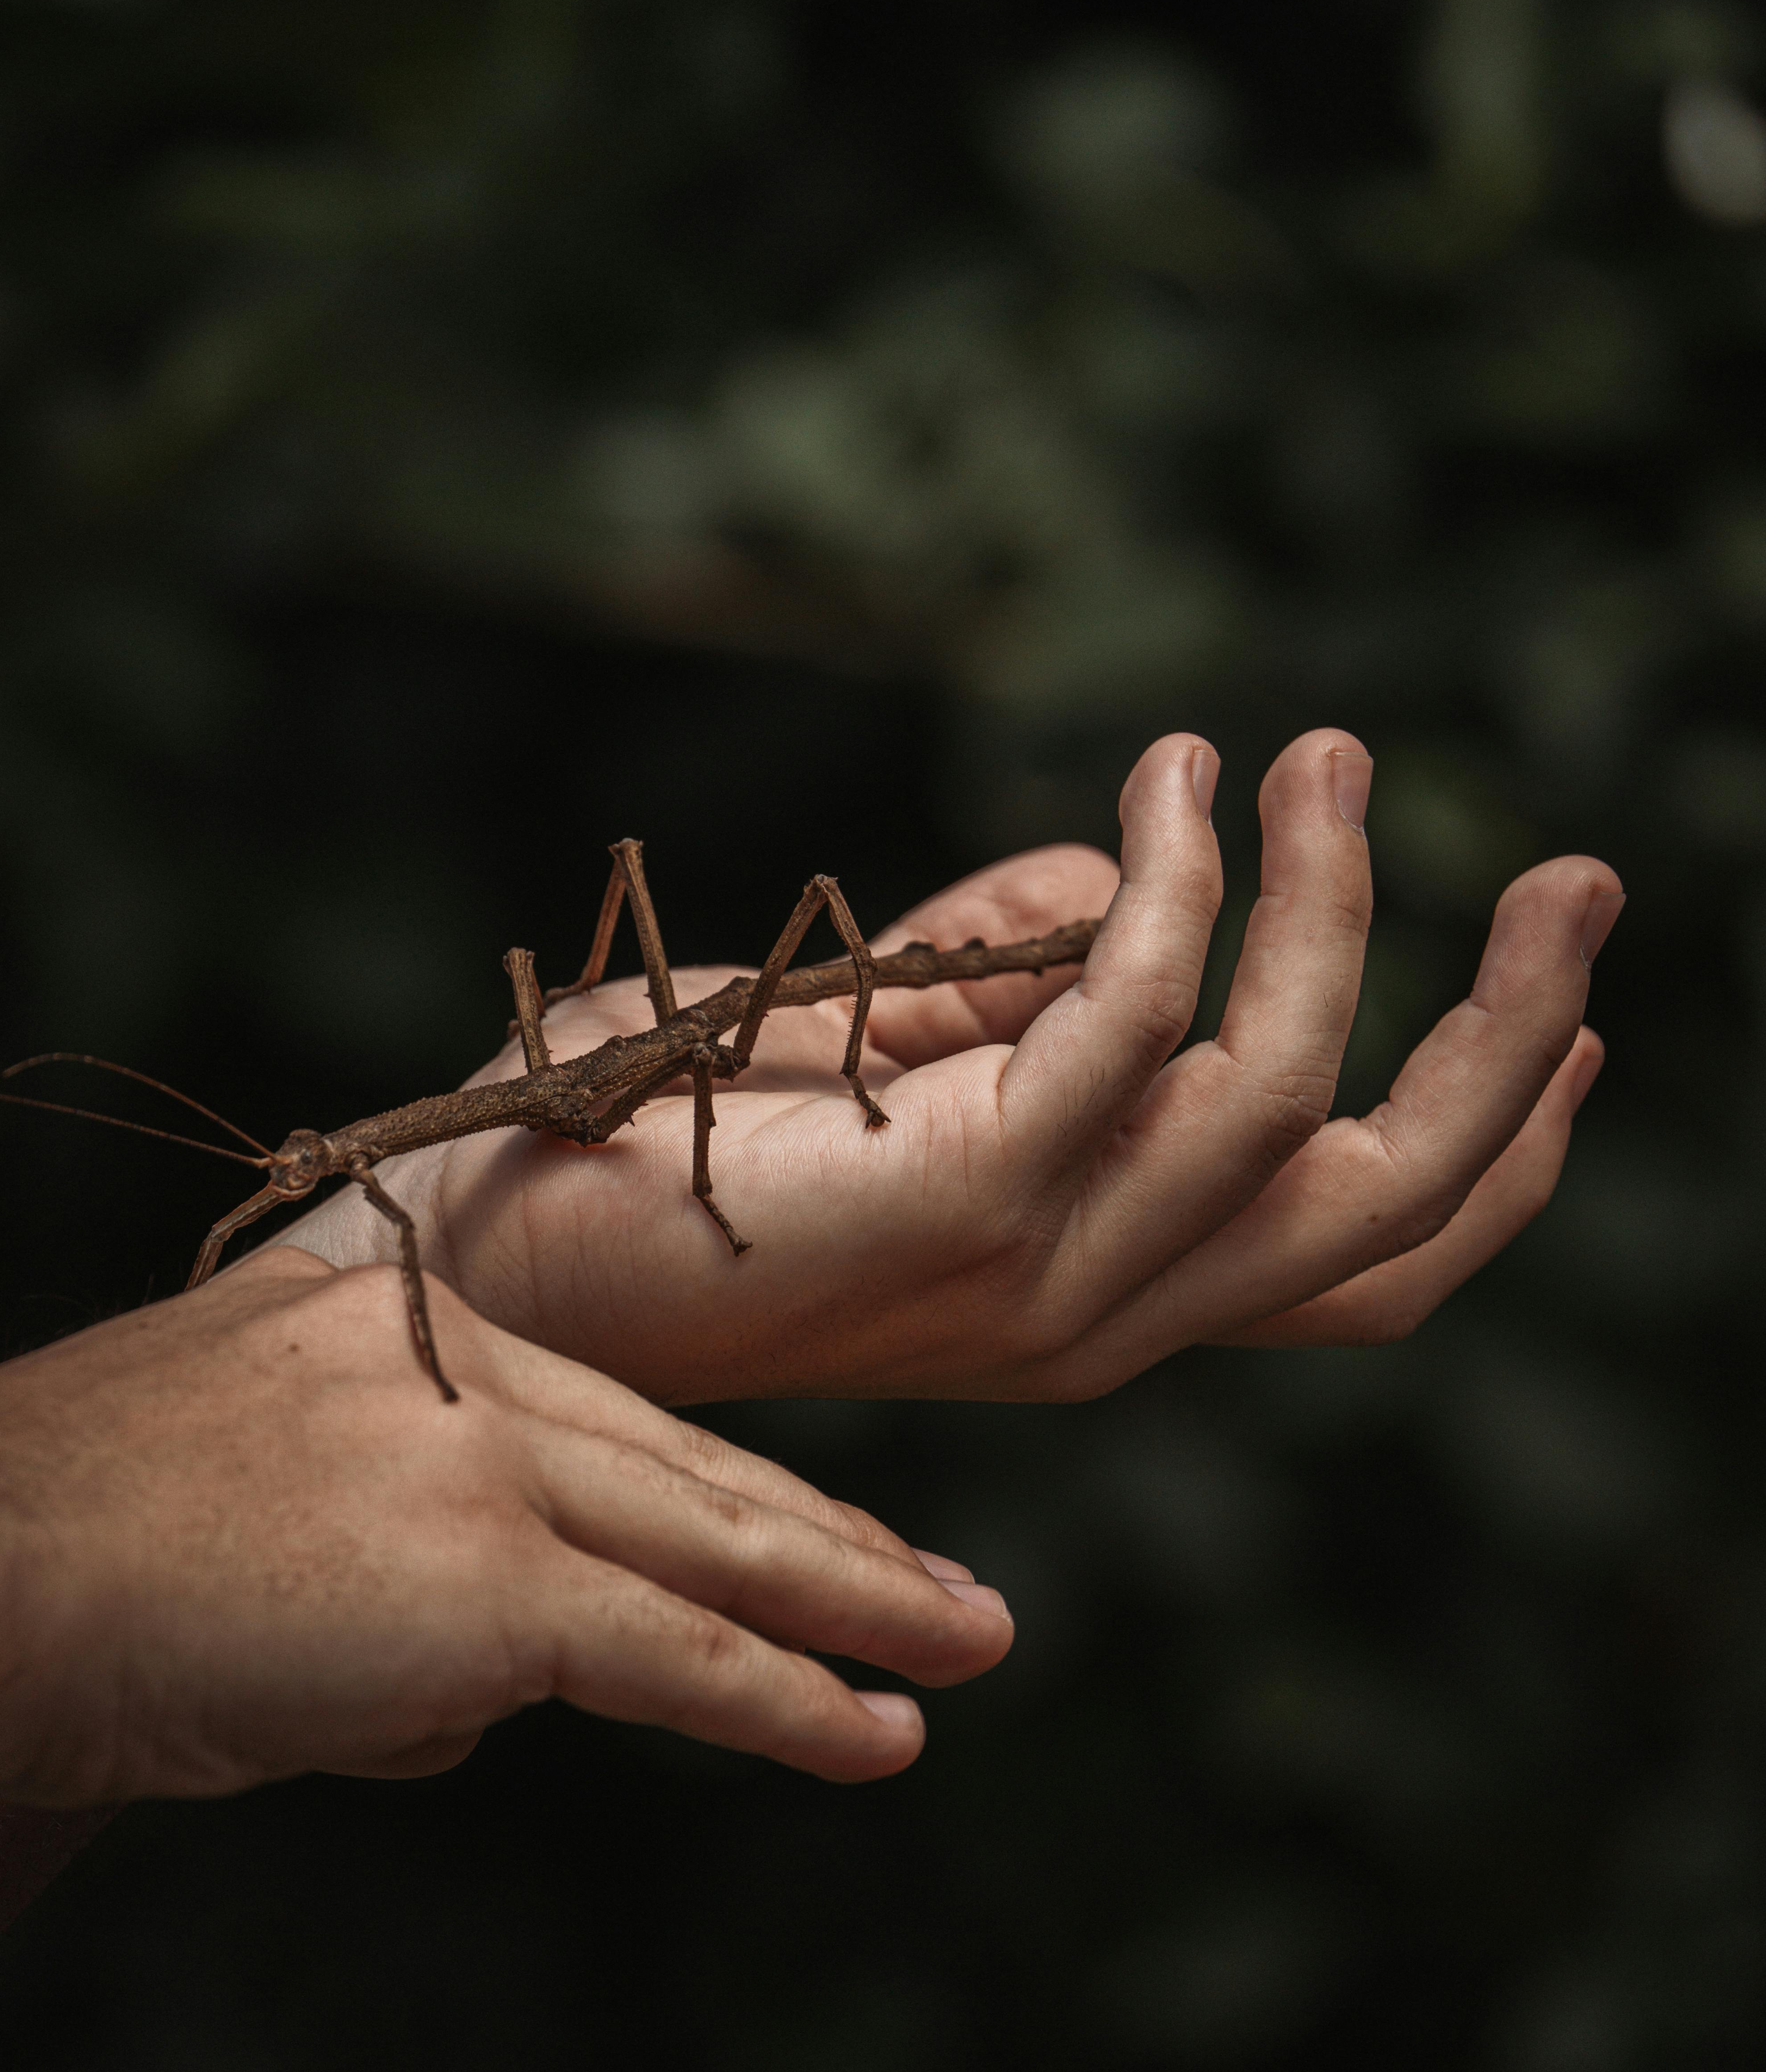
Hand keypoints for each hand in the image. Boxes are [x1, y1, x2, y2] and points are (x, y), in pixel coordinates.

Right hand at [0, 1251, 1010, 1805]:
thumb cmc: (96, 1549)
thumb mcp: (268, 1491)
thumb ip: (403, 1542)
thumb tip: (484, 1687)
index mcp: (420, 1322)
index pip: (621, 1418)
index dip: (735, 1486)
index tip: (821, 1531)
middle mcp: (468, 1368)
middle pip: (697, 1465)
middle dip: (836, 1539)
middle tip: (953, 1593)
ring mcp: (483, 1465)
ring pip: (714, 1544)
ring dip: (856, 1610)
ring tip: (962, 1652)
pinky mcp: (484, 1581)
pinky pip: (675, 1651)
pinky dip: (784, 1700)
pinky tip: (870, 1735)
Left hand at [280, 729, 1620, 1403]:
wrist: (491, 1253)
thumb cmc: (667, 1150)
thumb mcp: (891, 1059)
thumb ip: (1016, 987)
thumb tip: (1136, 872)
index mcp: (1110, 1295)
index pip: (1362, 1258)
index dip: (1497, 1146)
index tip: (1574, 1012)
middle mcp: (1107, 1312)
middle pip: (1392, 1205)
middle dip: (1515, 1041)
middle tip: (1581, 876)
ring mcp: (1044, 1271)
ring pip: (1295, 1095)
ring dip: (1335, 903)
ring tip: (1318, 759)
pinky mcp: (968, 1193)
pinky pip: (1141, 1017)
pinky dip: (1183, 884)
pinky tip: (1171, 781)